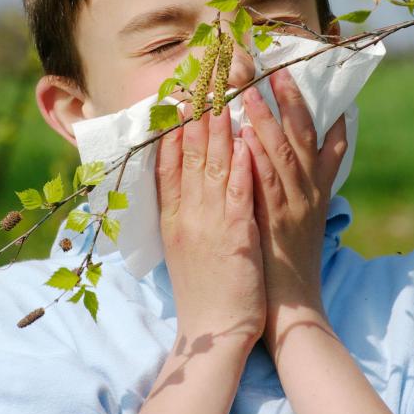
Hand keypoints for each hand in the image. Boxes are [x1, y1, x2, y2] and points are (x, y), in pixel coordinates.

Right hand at [155, 103, 266, 349]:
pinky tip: (246, 141)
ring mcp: (209, 224)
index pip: (166, 162)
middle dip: (196, 114)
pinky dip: (241, 167)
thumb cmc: (203, 290)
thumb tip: (185, 177)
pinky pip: (238, 195)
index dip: (171, 126)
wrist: (212, 334)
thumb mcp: (182, 245)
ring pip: (213, 167)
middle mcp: (186, 215)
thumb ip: (182, 210)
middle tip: (202, 79)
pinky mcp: (236, 237)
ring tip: (223, 95)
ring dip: (219, 129)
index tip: (177, 95)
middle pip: (189, 155)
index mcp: (172, 217)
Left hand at [239, 67, 348, 351]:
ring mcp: (294, 204)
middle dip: (288, 97)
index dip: (315, 105)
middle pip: (303, 134)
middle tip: (272, 65)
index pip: (324, 140)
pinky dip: (257, 156)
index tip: (302, 70)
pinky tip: (245, 134)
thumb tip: (279, 156)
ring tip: (252, 86)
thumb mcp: (299, 219)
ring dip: (268, 117)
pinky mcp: (275, 221)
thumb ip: (296, 186)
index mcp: (316, 189)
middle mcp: (309, 191)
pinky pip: (266, 182)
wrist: (292, 308)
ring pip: (284, 151)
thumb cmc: (287, 263)